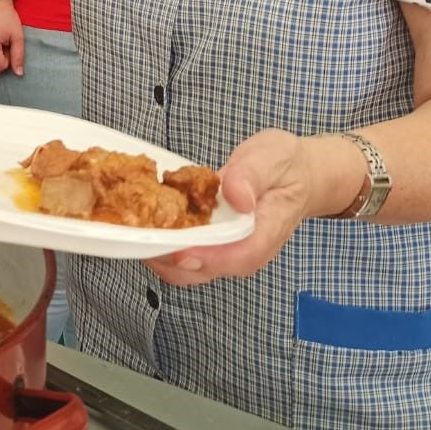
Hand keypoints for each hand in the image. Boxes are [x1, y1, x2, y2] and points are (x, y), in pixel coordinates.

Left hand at [145, 129, 316, 285]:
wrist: (295, 176)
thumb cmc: (285, 167)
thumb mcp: (272, 158)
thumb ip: (252, 176)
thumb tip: (235, 196)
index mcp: (264, 233)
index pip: (236, 258)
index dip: (204, 258)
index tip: (177, 250)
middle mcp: (242, 250)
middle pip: (200, 271)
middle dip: (166, 260)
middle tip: (138, 235)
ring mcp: (224, 250)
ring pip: (184, 267)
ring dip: (158, 253)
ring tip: (135, 227)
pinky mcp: (209, 243)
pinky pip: (182, 251)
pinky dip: (161, 242)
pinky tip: (144, 221)